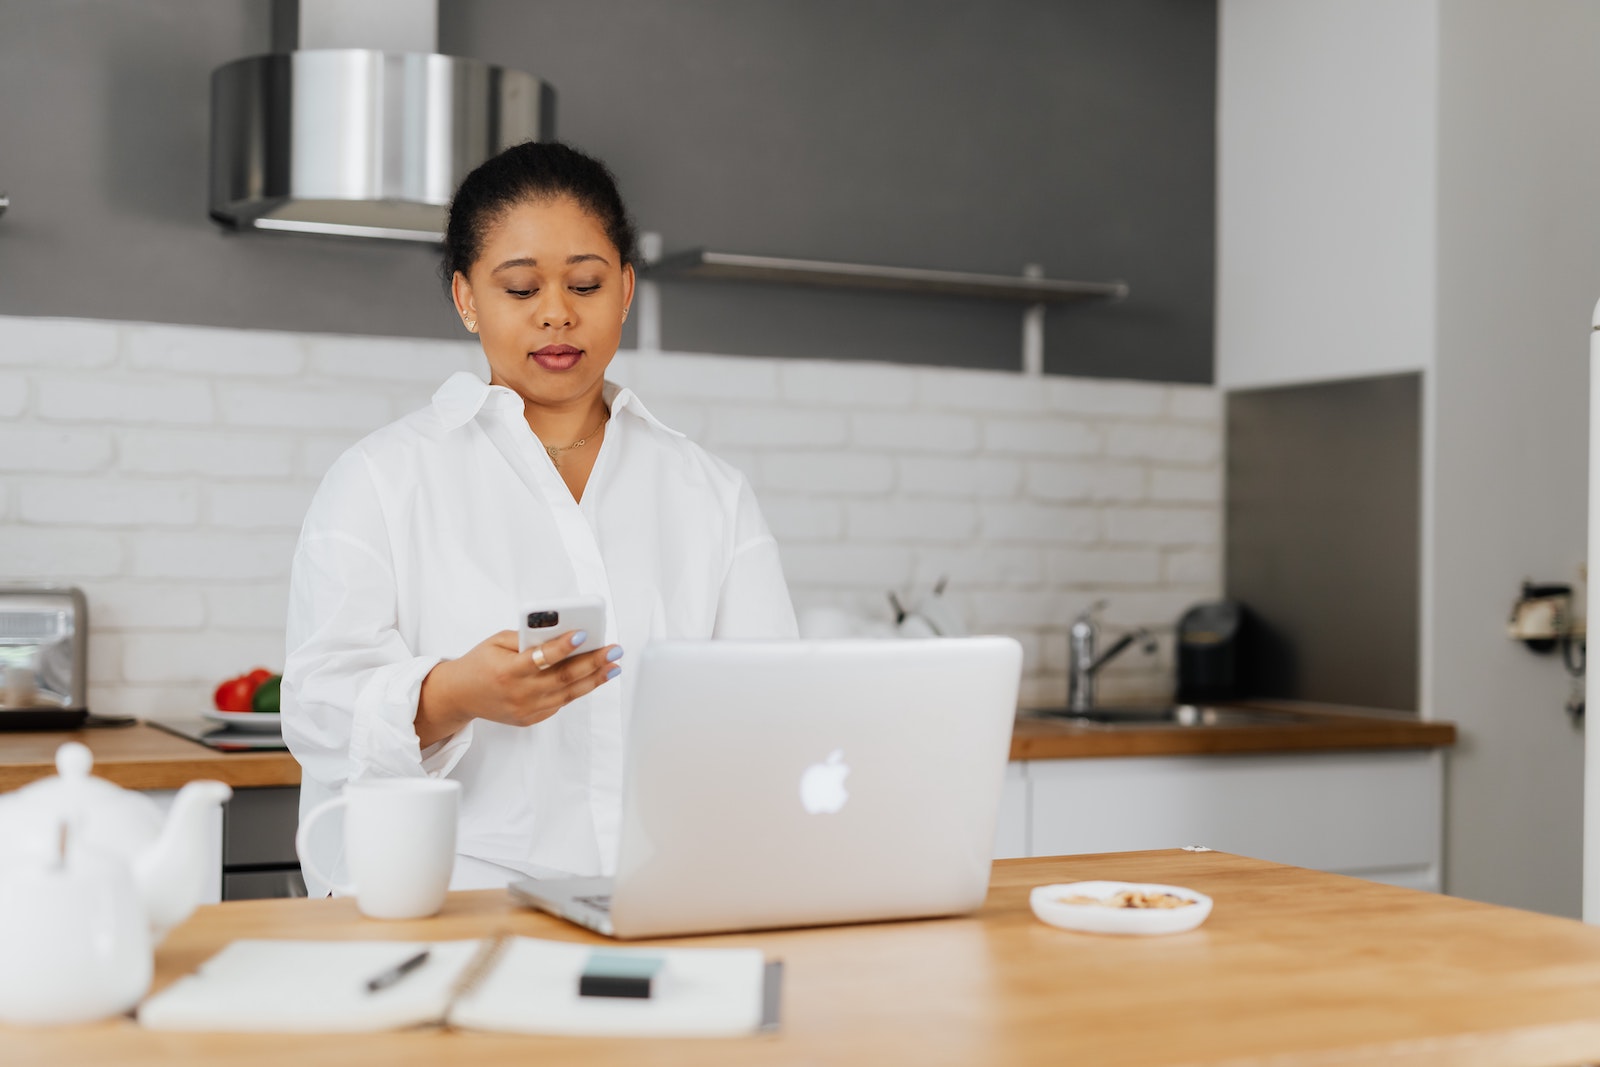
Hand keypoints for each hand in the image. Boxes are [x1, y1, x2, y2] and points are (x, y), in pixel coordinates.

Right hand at [416, 629, 620, 746]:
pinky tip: (595, 677)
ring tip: (614, 665)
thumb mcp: (497, 643)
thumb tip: (562, 632)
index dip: (562, 647)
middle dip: (592, 662)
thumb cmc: (480, 663)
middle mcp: (518, 693)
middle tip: (614, 650)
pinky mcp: (531, 718)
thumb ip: (526, 638)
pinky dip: (578, 689)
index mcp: (507, 671)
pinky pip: (560, 702)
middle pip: (562, 678)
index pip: (540, 658)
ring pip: (568, 693)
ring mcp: (526, 709)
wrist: (460, 696)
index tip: (583, 634)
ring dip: (595, 679)